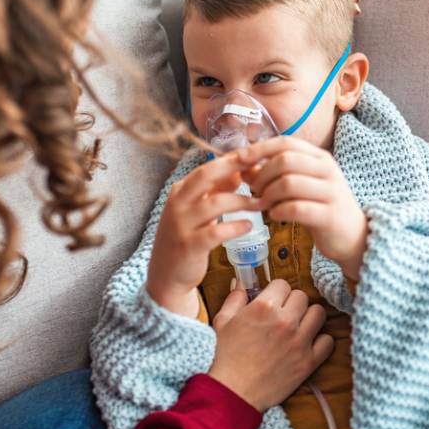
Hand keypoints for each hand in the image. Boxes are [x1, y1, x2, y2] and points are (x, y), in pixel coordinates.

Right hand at [147, 152, 262, 316]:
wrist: (166, 274)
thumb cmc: (187, 238)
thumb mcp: (198, 210)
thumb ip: (216, 191)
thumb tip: (239, 171)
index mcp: (181, 190)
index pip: (208, 167)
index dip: (232, 159)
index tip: (256, 154)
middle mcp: (178, 203)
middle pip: (206, 175)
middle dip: (234, 166)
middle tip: (260, 164)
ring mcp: (182, 224)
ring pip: (215, 203)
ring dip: (242, 201)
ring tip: (262, 203)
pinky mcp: (189, 245)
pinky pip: (216, 232)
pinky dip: (235, 227)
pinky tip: (248, 226)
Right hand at [208, 280, 331, 411]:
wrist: (233, 392)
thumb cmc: (225, 357)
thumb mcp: (223, 322)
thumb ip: (235, 298)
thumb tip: (240, 281)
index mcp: (263, 307)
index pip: (283, 284)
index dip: (276, 292)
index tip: (272, 302)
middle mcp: (285, 321)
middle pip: (302, 297)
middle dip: (292, 303)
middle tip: (283, 315)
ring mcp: (299, 342)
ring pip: (318, 314)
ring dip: (308, 317)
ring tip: (297, 326)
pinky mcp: (309, 362)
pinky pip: (328, 341)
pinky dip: (320, 341)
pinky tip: (307, 344)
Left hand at [238, 137, 368, 281]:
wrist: (354, 236)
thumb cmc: (321, 207)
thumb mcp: (300, 186)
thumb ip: (275, 174)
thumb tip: (243, 167)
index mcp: (320, 157)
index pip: (285, 142)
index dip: (259, 149)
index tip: (239, 159)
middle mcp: (328, 170)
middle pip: (285, 160)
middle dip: (262, 175)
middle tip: (254, 190)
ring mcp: (331, 192)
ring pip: (288, 183)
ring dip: (268, 195)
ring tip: (265, 205)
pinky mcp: (330, 215)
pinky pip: (296, 208)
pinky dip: (279, 211)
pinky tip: (276, 216)